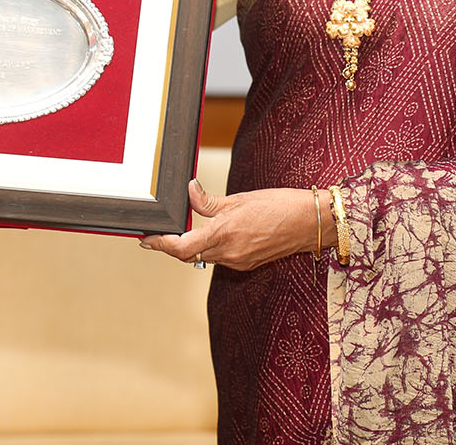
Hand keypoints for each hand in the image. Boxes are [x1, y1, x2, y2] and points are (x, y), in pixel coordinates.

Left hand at [138, 183, 322, 270]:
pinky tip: (211, 235)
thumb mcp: (238, 198)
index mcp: (223, 234)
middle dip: (172, 246)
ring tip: (182, 231)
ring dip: (191, 247)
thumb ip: (208, 201)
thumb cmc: (278, 206)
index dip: (160, 244)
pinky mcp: (247, 263)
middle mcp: (229, 253)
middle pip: (189, 255)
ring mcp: (238, 261)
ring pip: (204, 258)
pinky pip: (220, 259)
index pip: (181, 247)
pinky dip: (210, 249)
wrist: (309, 223)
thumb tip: (189, 192)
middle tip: (159, 233)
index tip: (146, 239)